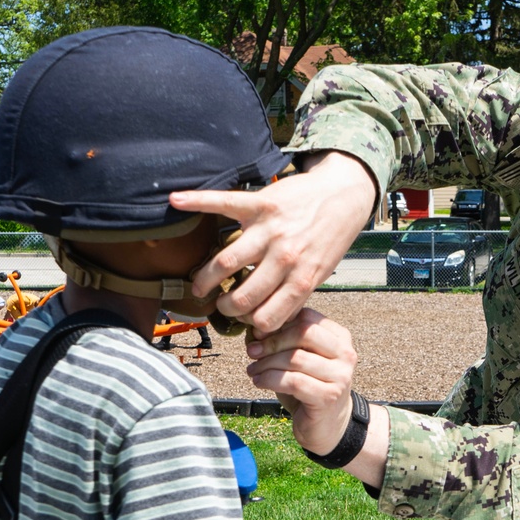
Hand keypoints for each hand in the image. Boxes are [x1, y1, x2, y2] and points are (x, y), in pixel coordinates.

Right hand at [171, 151, 376, 332]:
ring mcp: (271, 229)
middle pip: (242, 296)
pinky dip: (196, 200)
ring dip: (205, 278)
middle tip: (218, 304)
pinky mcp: (261, 203)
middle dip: (225, 307)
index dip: (250, 324)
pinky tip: (175, 201)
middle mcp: (285, 257)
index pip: (266, 317)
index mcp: (302, 279)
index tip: (242, 320)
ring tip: (199, 285)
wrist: (344, 195)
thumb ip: (295, 295)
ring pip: (226, 262)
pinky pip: (223, 202)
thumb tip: (267, 322)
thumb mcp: (321, 273)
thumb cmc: (330, 238)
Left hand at [246, 309, 357, 454]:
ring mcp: (340, 376)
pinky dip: (270, 379)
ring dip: (267, 364)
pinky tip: (259, 382)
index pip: (307, 317)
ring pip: (295, 359)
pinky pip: (293, 381)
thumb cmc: (309, 387)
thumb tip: (255, 329)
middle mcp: (345, 354)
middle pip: (303, 333)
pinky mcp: (328, 397)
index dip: (279, 323)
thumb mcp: (298, 359)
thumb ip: (283, 341)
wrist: (328, 425)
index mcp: (340, 338)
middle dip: (272, 342)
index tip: (259, 335)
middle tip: (252, 352)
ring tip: (253, 370)